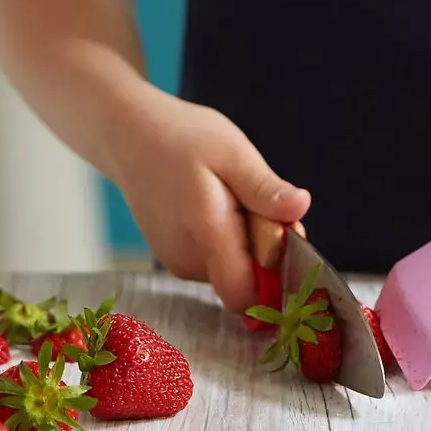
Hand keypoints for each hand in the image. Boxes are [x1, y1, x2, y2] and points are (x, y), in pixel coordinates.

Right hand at [106, 90, 309, 315]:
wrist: (129, 136)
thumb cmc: (181, 138)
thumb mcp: (232, 153)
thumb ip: (264, 189)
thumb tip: (301, 209)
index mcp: (206, 234)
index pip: (246, 295)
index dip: (276, 274)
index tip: (283, 233)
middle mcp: (188, 261)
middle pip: (246, 280)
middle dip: (265, 247)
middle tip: (253, 199)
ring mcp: (178, 263)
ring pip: (233, 270)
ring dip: (246, 241)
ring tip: (228, 195)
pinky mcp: (175, 258)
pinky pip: (217, 261)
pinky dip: (227, 239)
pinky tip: (214, 204)